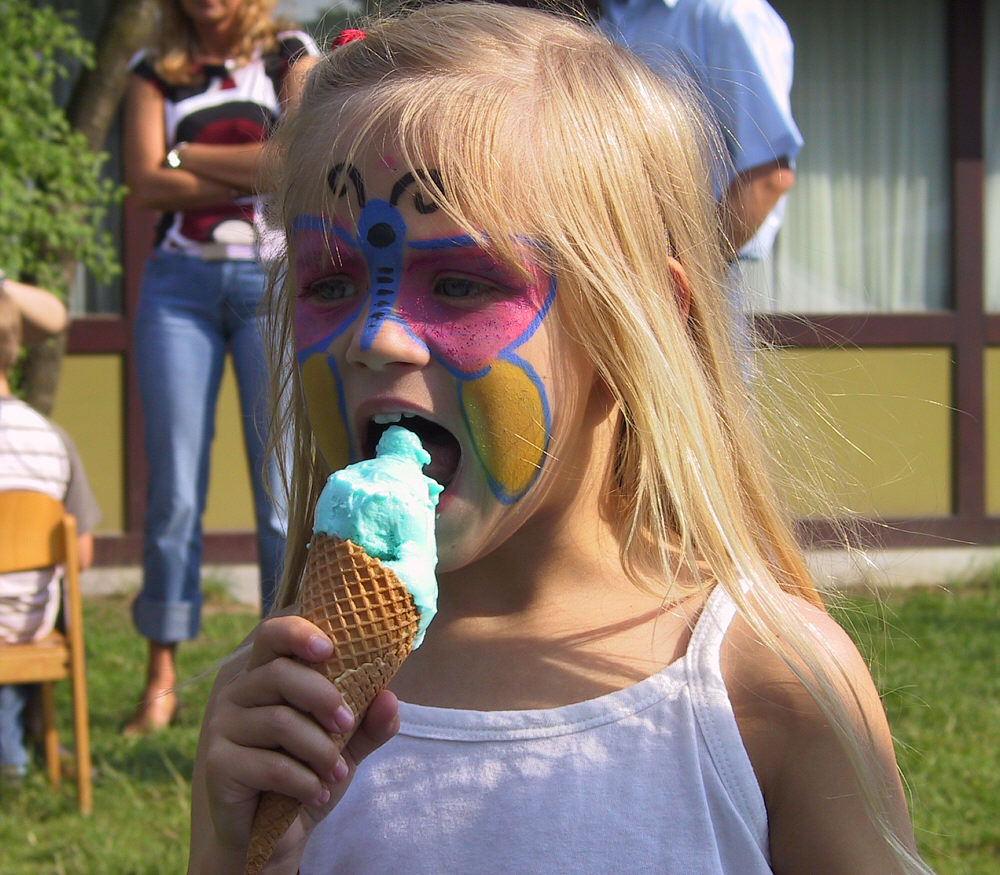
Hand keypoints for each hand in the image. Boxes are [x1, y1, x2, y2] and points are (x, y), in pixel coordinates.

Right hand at [189, 614, 400, 869]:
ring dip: (321, 750)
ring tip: (337, 774)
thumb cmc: (307, 775)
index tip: (330, 648)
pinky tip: (317, 794)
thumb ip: (369, 723)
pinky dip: (304, 782)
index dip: (299, 632)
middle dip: (323, 697)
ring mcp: (223, 727)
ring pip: (280, 722)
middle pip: (280, 673)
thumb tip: (390, 698)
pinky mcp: (218, 764)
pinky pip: (271, 765)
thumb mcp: (346, 747)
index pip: (272, 634)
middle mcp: (239, 693)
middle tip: (347, 724)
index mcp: (266, 675)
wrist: (269, 836)